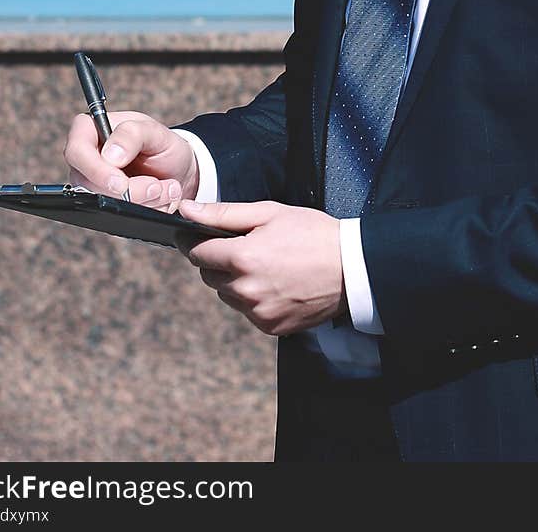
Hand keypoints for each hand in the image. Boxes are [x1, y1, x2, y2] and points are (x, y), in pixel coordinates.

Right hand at [63, 110, 198, 208]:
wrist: (178, 168)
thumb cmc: (161, 143)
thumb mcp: (154, 131)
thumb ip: (132, 134)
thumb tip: (110, 156)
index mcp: (90, 130)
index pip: (77, 151)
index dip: (96, 170)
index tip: (121, 183)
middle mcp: (85, 159)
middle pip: (89, 185)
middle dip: (127, 192)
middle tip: (155, 186)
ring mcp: (92, 183)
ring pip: (104, 204)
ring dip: (139, 202)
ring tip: (163, 188)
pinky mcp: (104, 203)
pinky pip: (116, 216)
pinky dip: (142, 211)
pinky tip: (158, 199)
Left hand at [176, 200, 346, 336]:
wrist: (351, 267)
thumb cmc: (312, 233)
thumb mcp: (269, 213)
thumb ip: (223, 213)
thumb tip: (186, 210)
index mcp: (242, 258)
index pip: (197, 254)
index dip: (194, 242)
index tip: (195, 236)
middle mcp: (246, 290)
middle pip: (210, 276)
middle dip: (218, 260)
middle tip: (243, 246)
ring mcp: (257, 312)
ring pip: (227, 294)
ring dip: (235, 280)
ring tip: (264, 264)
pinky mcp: (270, 327)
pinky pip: (247, 311)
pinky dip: (253, 298)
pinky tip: (275, 282)